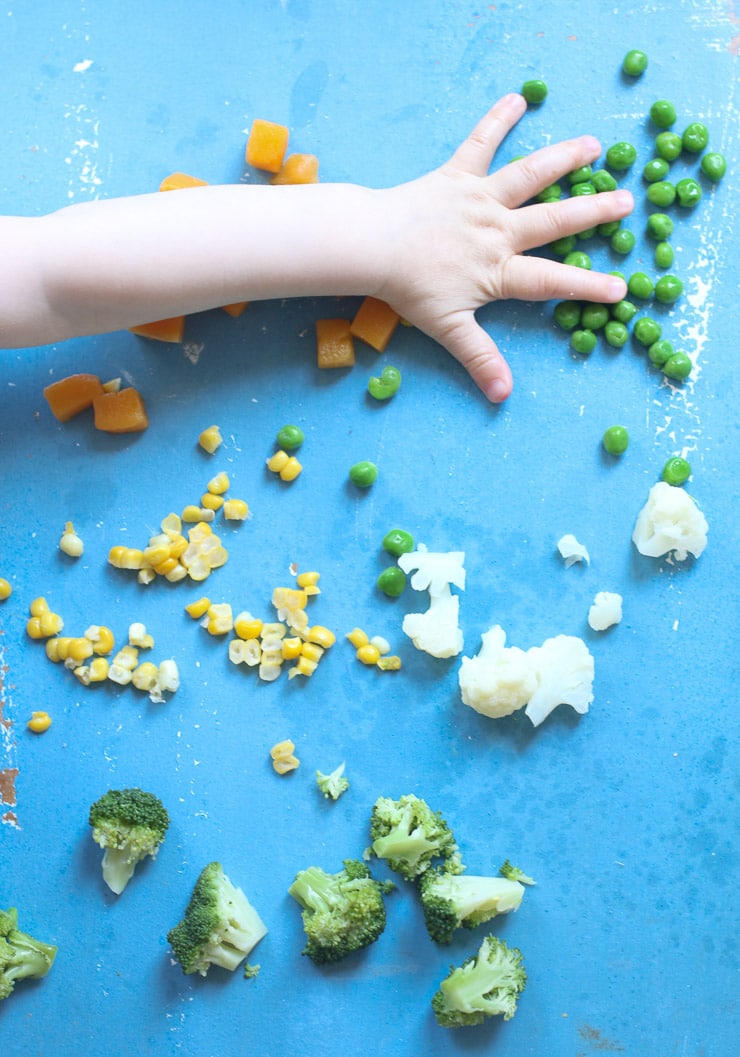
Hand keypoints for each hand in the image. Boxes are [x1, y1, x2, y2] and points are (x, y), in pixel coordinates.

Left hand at [376, 94, 633, 401]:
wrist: (373, 246)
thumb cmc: (409, 289)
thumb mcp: (448, 329)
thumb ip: (480, 359)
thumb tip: (503, 395)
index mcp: (499, 270)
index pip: (551, 281)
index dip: (587, 287)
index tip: (620, 289)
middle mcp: (498, 230)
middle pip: (554, 221)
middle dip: (594, 212)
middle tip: (627, 201)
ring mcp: (480, 199)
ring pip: (530, 176)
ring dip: (563, 159)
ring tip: (594, 145)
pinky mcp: (457, 174)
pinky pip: (480, 143)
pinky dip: (497, 119)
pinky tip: (516, 97)